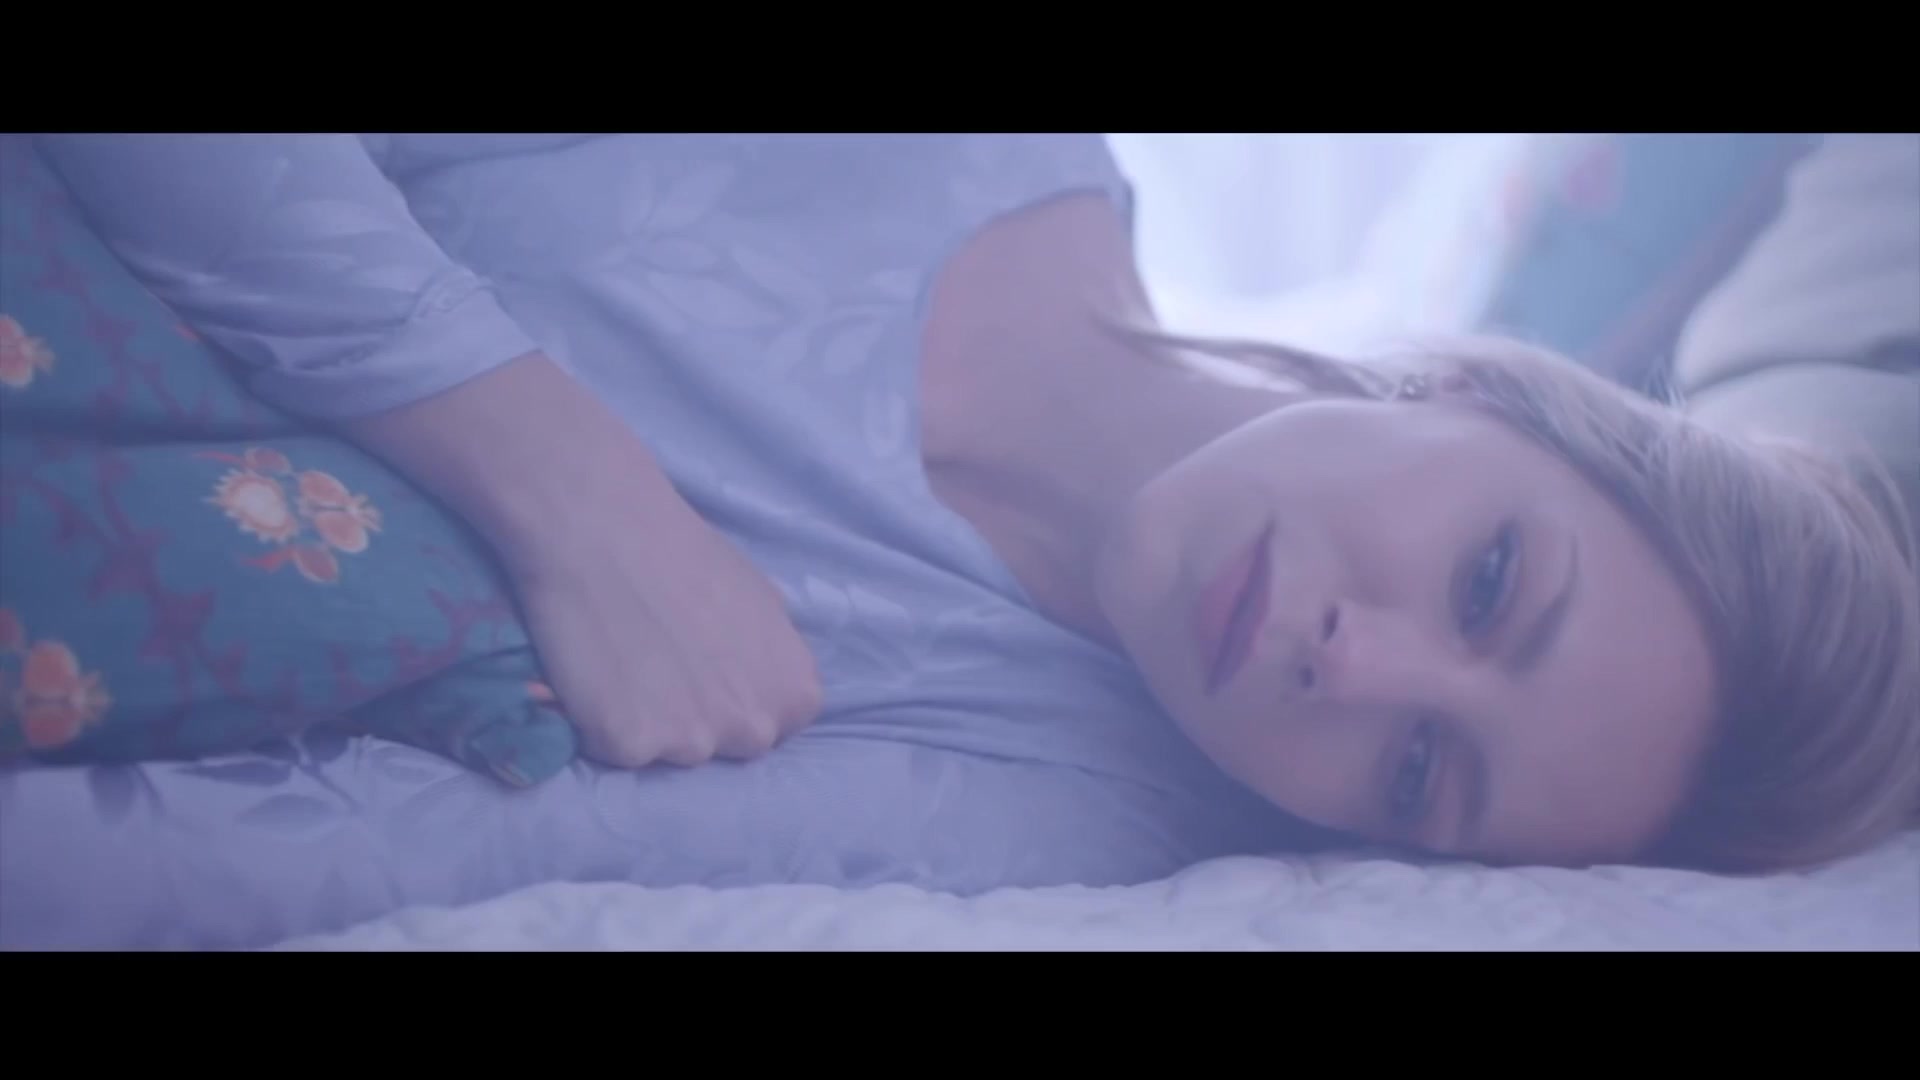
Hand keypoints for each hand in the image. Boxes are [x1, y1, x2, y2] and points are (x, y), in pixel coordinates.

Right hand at [335, 353, 821, 769]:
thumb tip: (765, 687)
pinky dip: (600, 720)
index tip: (709, 672)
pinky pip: (614, 749)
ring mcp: (692, 743)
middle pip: (727, 750)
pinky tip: (597, 669)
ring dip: (648, 721)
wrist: (607, 530)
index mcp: (795, 695)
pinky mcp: (629, 745)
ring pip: (669, 753)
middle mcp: (753, 729)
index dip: (738, 701)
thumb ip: (771, 660)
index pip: (778, 729)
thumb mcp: (763, 604)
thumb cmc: (686, 554)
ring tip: (627, 658)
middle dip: (700, 719)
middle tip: (663, 665)